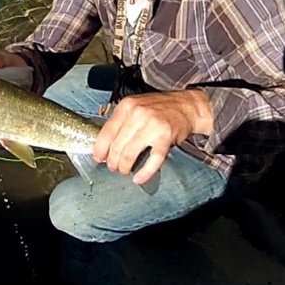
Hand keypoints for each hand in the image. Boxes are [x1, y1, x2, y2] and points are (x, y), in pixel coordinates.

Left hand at [93, 89, 212, 184]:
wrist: (187, 106)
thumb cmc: (159, 108)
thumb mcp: (136, 107)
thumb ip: (121, 122)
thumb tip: (105, 144)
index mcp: (127, 106)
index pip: (106, 132)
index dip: (100, 149)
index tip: (98, 158)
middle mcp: (138, 114)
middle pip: (117, 146)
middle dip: (112, 161)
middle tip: (112, 167)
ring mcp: (152, 126)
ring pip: (130, 154)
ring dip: (125, 167)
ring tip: (124, 171)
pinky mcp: (165, 137)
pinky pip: (152, 160)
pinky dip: (144, 172)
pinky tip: (139, 178)